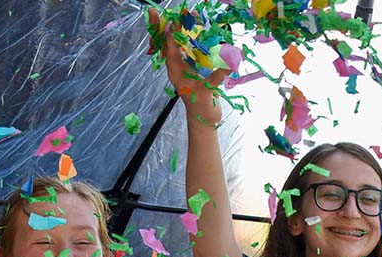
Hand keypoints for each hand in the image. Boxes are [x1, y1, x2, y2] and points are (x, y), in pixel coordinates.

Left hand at [148, 8, 226, 125]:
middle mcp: (177, 66)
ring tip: (184, 15)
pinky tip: (195, 27)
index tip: (173, 23)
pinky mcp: (193, 67)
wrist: (204, 119)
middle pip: (166, 43)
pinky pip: (189, 48)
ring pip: (177, 43)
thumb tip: (226, 68)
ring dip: (178, 29)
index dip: (169, 36)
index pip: (170, 50)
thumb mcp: (207, 94)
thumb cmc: (201, 108)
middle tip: (155, 11)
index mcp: (176, 72)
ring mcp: (184, 66)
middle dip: (162, 27)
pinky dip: (191, 37)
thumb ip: (215, 80)